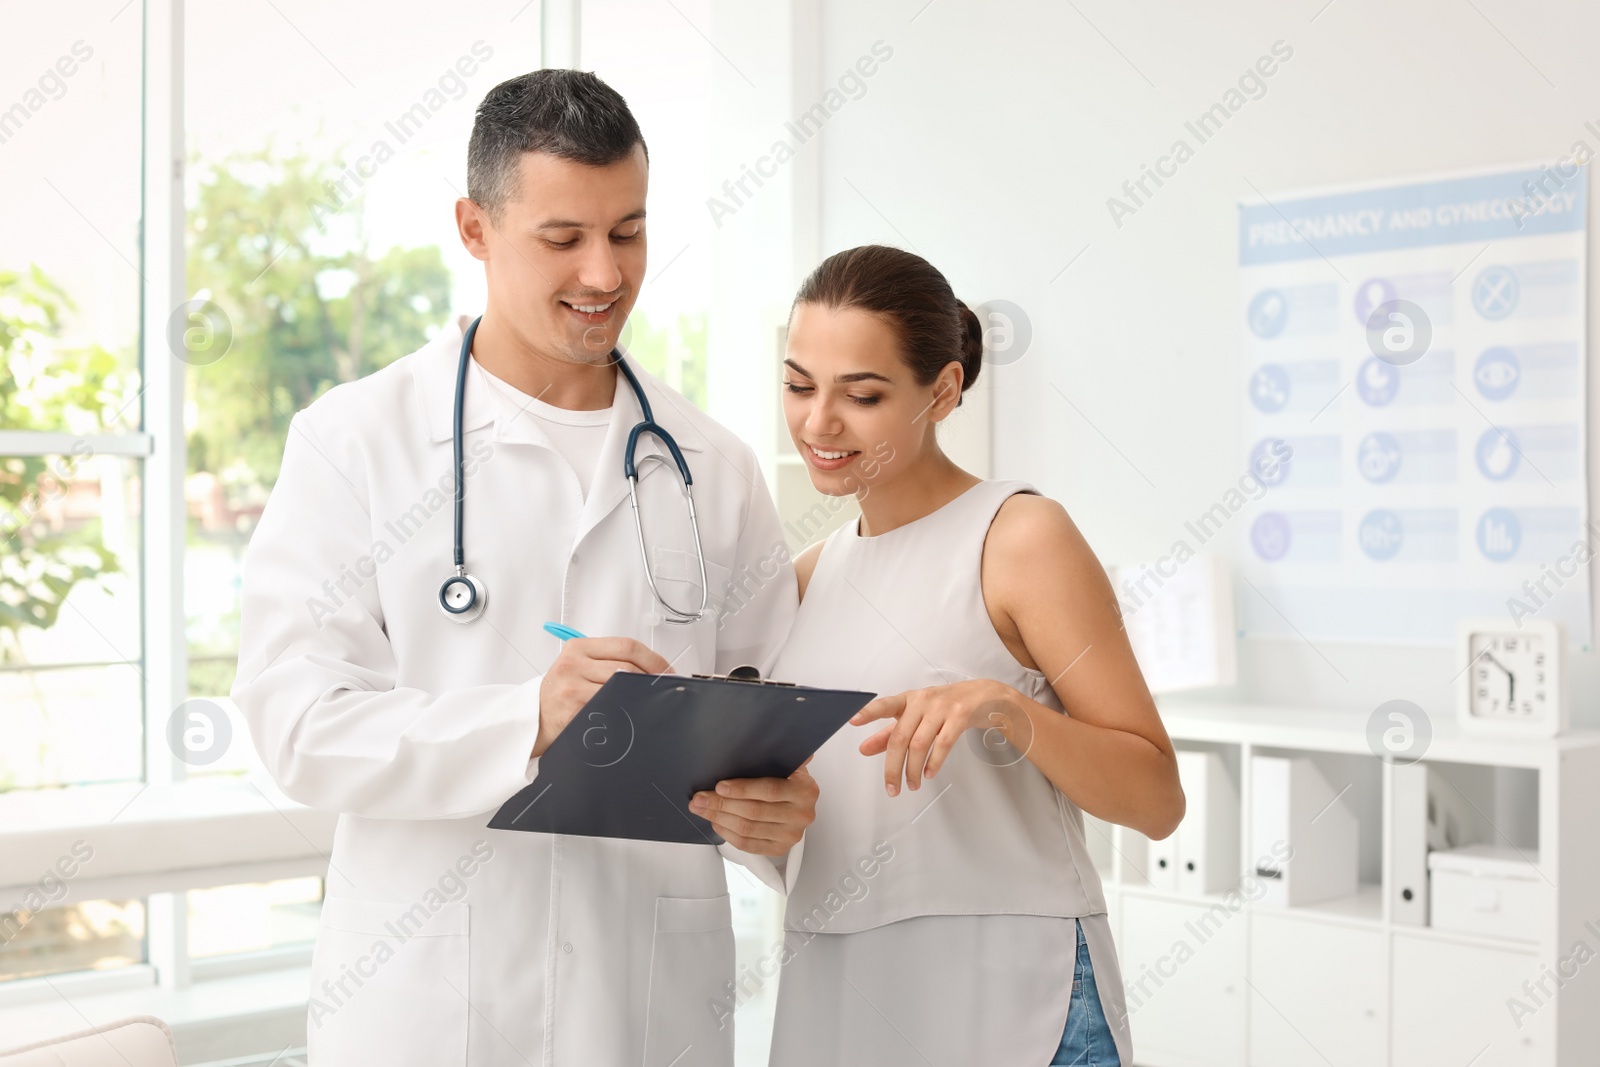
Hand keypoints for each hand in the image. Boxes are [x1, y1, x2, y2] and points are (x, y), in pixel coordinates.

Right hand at [534, 637, 669, 756]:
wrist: (533, 719)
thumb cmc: (561, 693)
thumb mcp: (577, 666)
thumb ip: (608, 661)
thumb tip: (652, 669)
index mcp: (578, 648)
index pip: (626, 646)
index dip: (654, 659)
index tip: (667, 671)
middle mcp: (573, 664)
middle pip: (626, 667)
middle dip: (651, 680)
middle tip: (662, 690)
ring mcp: (572, 688)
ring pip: (620, 689)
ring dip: (639, 698)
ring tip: (648, 703)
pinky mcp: (573, 712)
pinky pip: (610, 710)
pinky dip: (625, 714)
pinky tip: (631, 717)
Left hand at [689, 760, 817, 854]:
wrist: (800, 804)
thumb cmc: (789, 780)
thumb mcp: (789, 764)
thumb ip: (779, 753)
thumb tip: (764, 736)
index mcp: (805, 791)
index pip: (770, 790)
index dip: (742, 789)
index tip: (720, 786)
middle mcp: (801, 815)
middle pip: (754, 811)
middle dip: (721, 804)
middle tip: (700, 798)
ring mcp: (791, 834)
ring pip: (748, 829)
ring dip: (719, 819)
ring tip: (702, 809)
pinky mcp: (779, 848)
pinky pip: (748, 844)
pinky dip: (728, 834)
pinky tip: (716, 822)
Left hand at [853, 680, 1024, 795]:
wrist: (982, 696)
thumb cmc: (943, 706)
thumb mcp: (915, 715)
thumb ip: (889, 732)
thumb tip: (865, 748)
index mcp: (908, 699)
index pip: (884, 705)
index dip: (868, 712)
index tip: (852, 720)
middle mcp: (922, 701)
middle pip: (901, 736)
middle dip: (893, 766)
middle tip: (891, 787)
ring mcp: (942, 708)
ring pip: (920, 743)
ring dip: (913, 769)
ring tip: (911, 785)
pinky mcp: (960, 717)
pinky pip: (943, 744)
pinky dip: (934, 763)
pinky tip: (928, 774)